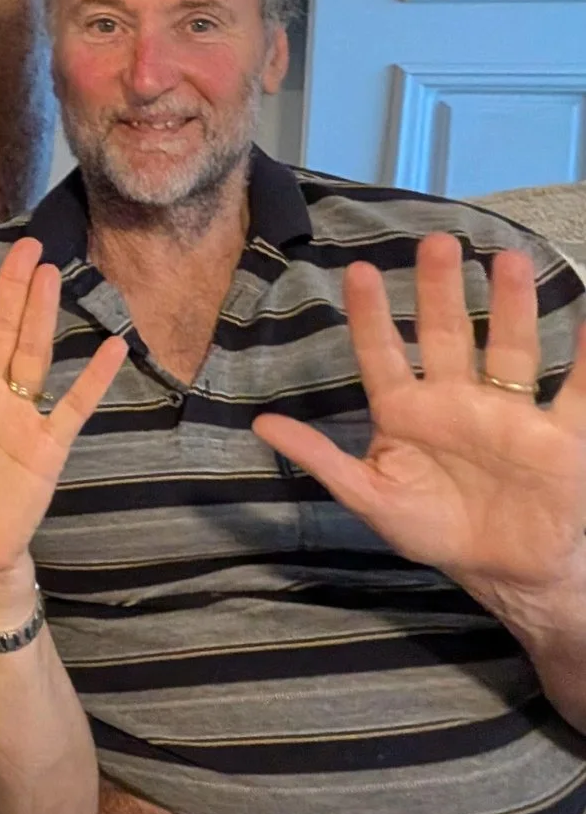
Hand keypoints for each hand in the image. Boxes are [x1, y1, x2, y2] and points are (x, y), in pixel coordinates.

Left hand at [0, 237, 127, 580]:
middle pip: (2, 328)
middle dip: (12, 287)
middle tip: (26, 245)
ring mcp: (22, 415)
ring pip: (33, 353)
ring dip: (42, 315)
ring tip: (50, 274)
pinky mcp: (48, 445)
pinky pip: (74, 405)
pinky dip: (92, 377)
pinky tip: (111, 347)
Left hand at [253, 233, 585, 601]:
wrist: (506, 572)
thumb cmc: (434, 529)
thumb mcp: (370, 499)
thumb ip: (322, 459)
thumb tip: (260, 424)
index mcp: (406, 411)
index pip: (382, 353)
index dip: (371, 315)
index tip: (360, 271)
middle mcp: (456, 400)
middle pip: (446, 335)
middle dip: (440, 291)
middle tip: (436, 242)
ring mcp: (508, 413)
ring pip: (509, 349)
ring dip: (511, 307)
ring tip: (507, 260)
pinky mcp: (557, 437)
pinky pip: (578, 393)